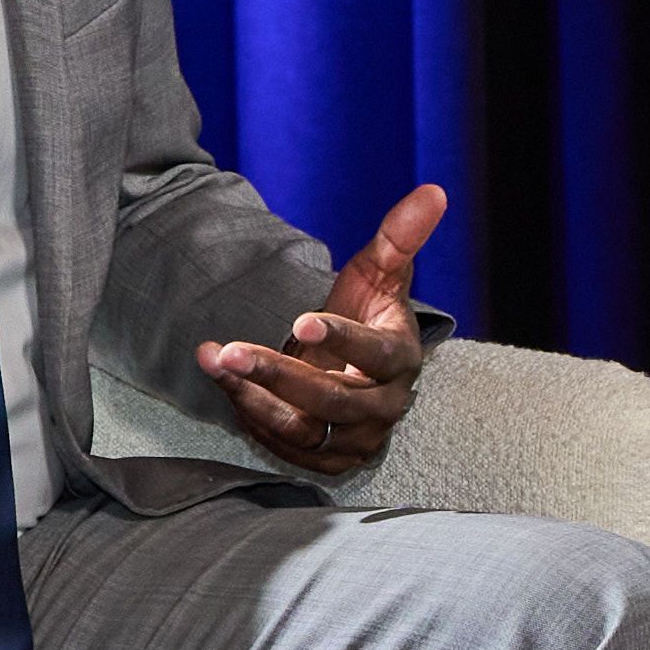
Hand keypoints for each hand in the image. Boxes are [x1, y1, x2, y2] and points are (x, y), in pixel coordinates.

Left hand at [197, 183, 442, 478]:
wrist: (352, 366)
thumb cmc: (367, 313)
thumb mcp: (380, 273)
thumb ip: (400, 236)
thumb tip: (433, 191)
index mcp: (400, 359)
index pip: (375, 353)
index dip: (340, 339)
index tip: (300, 320)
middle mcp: (383, 406)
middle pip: (330, 400)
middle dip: (276, 374)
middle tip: (230, 349)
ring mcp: (355, 439)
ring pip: (301, 429)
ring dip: (252, 397)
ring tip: (215, 360)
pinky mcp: (327, 458)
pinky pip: (284, 447)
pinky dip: (250, 416)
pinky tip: (224, 384)